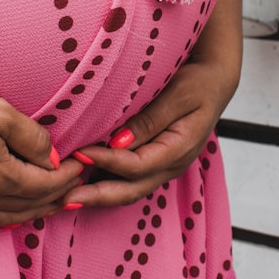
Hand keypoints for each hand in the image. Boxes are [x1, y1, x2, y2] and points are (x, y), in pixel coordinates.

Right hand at [0, 62, 84, 225]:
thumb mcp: (0, 111)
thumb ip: (31, 137)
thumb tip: (50, 157)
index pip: (45, 185)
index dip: (68, 175)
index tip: (81, 163)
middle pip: (30, 206)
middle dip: (57, 196)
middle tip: (76, 184)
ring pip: (8, 217)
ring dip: (34, 210)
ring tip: (52, 200)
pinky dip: (7, 216)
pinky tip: (13, 208)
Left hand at [62, 0, 243, 207]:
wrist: (215, 82)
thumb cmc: (197, 83)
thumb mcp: (179, 95)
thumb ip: (151, 119)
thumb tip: (118, 142)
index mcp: (179, 149)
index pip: (137, 165)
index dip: (106, 162)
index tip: (79, 152)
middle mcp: (171, 165)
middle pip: (131, 190)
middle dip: (96, 195)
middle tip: (63, 196)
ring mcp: (163, 167)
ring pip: (129, 190)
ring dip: (98, 195)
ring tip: (66, 196)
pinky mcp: (155, 162)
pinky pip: (129, 181)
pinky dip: (106, 184)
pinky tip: (83, 182)